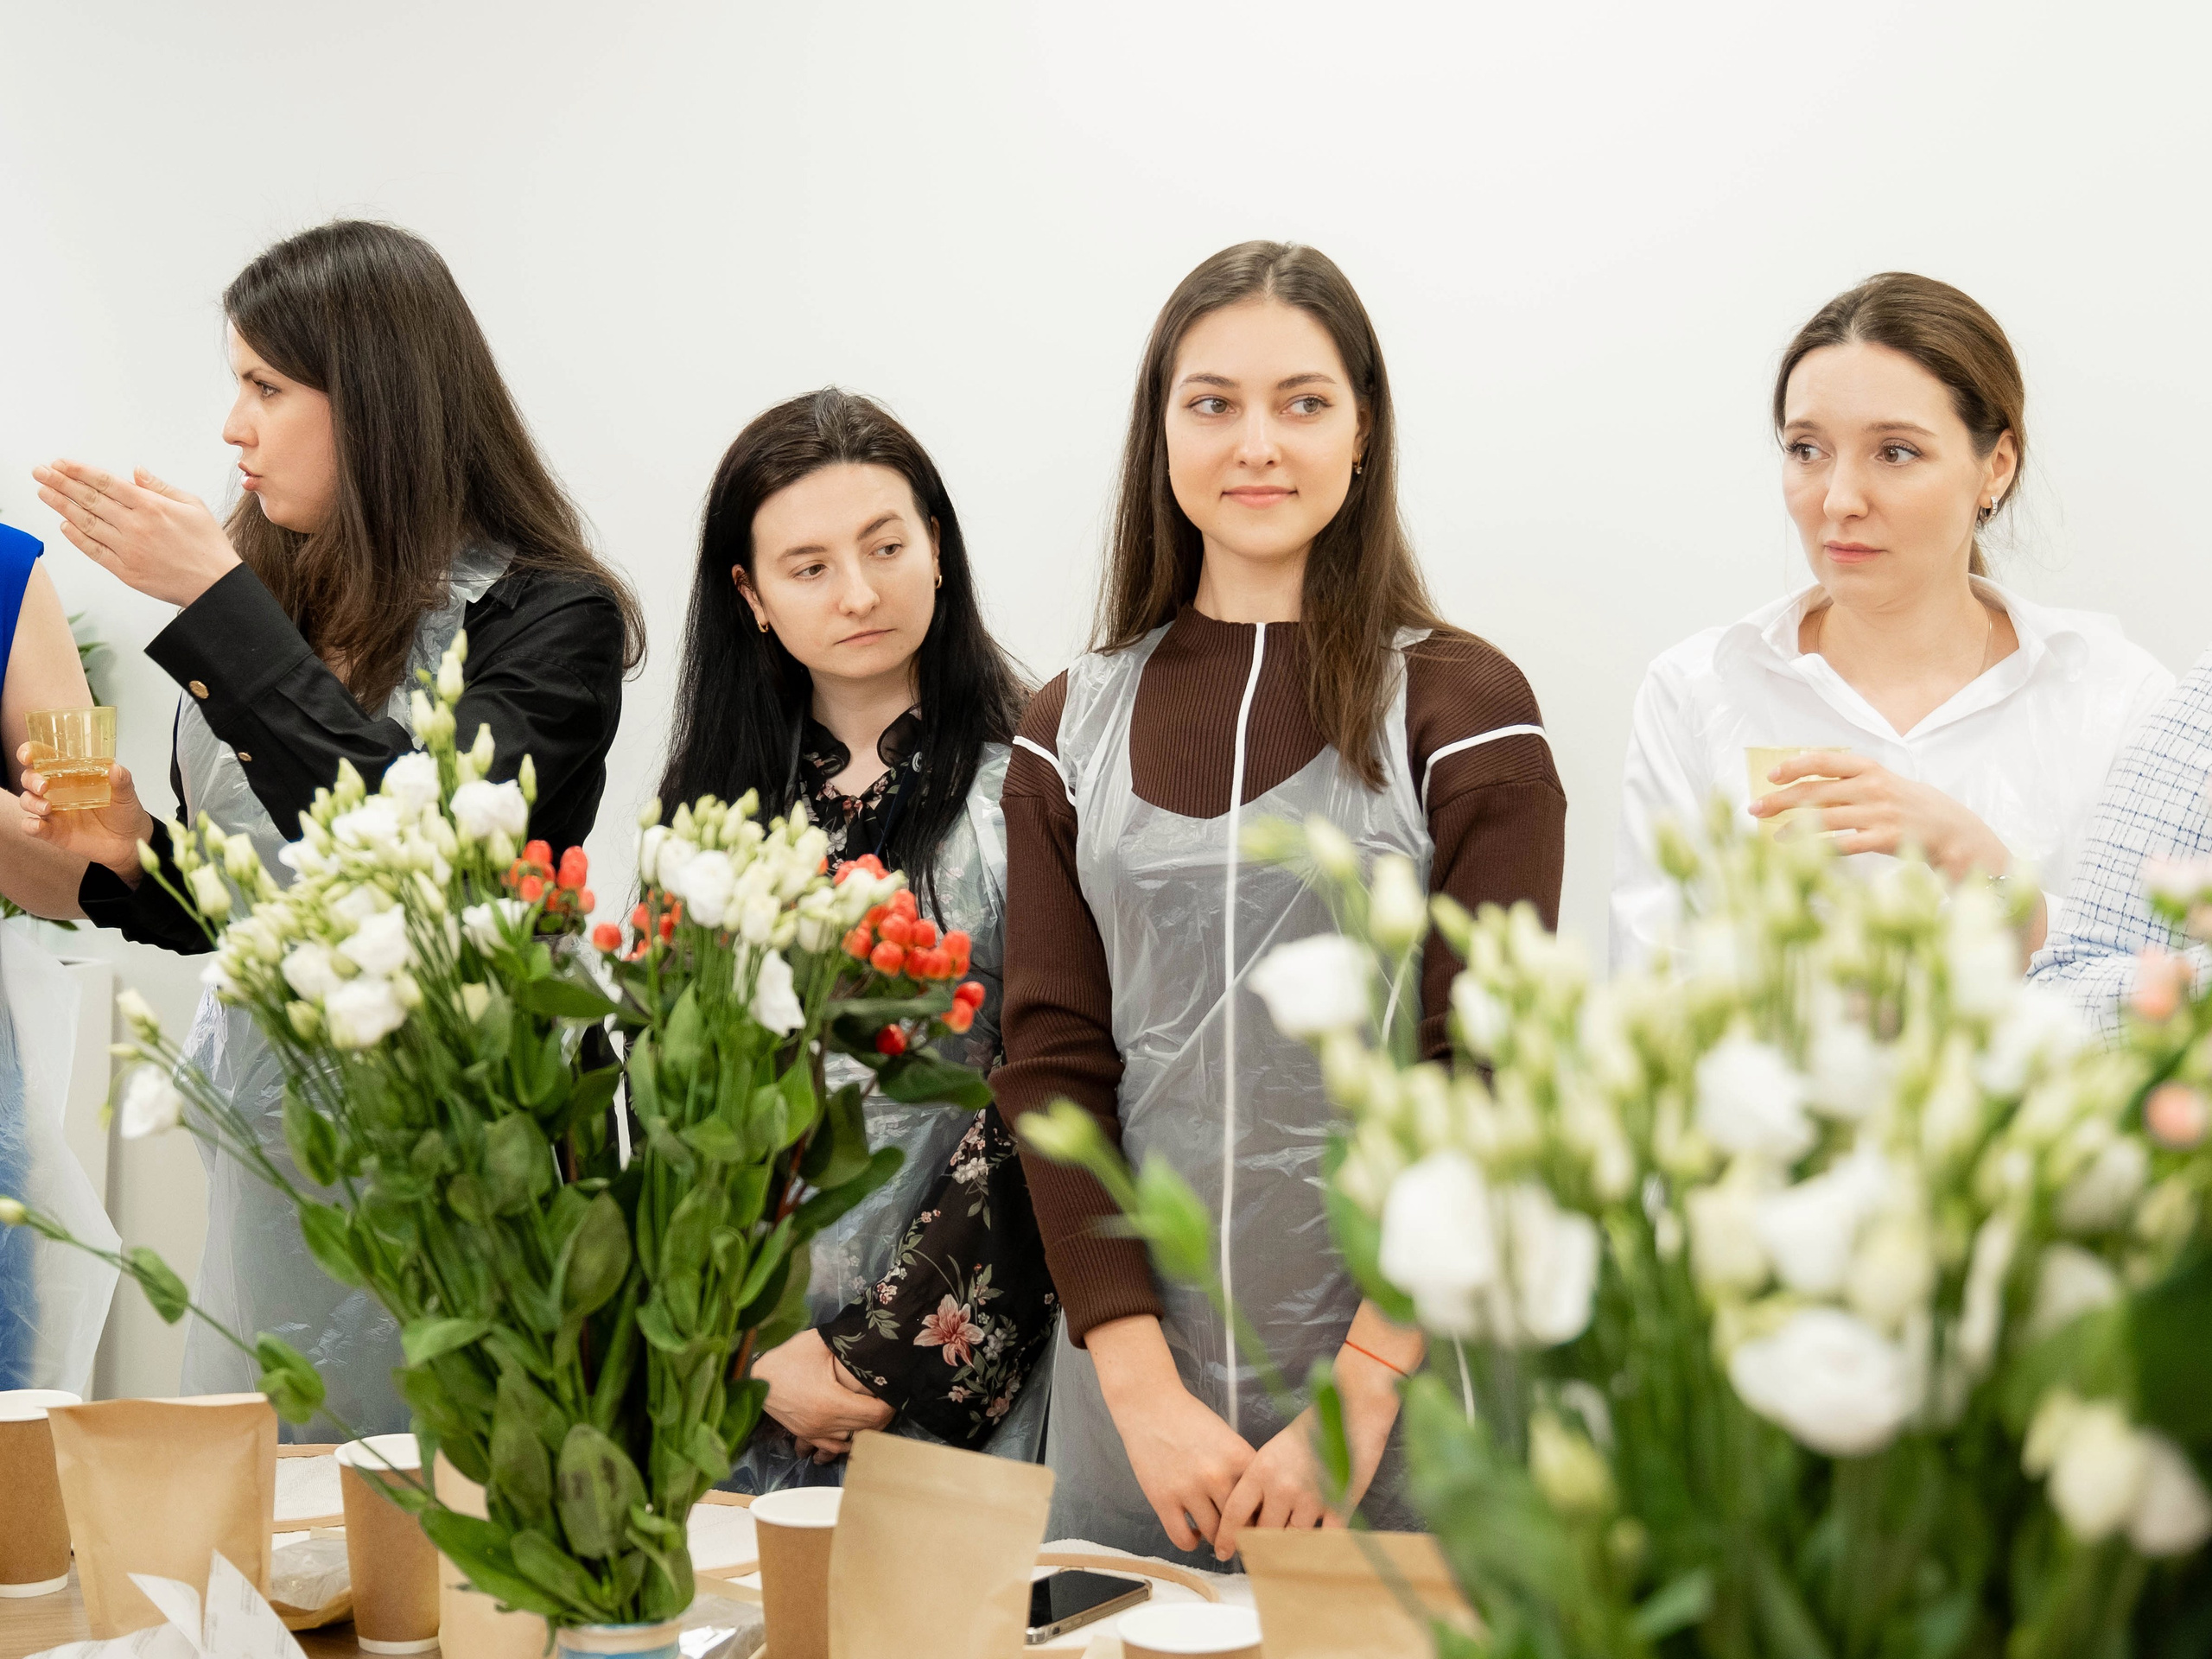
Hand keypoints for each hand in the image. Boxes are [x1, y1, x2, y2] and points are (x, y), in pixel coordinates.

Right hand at [16, 749, 154, 885]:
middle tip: (43, 786)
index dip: (30, 753)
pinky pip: (31, 827)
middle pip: (30, 778)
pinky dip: (30, 826)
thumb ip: (122, 781)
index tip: (27, 755)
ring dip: (31, 802)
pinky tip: (38, 825)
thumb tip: (115, 768)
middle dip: (30, 779)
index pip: (44, 758)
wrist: (129, 841)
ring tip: (47, 807)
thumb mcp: (126, 794)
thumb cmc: (124, 811)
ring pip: (27, 801)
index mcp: (72, 775)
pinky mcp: (52, 831)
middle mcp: (57, 791)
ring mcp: (53, 811)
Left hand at [32, 459, 239, 608]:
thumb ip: (161, 487)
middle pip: (89, 499)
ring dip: (61, 505)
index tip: (61, 463)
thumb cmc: (208, 546)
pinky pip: (93, 550)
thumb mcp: (193, 506)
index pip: (106, 482)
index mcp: (152, 506)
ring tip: (44, 492)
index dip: (79, 471)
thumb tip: (136, 472)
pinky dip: (76, 536)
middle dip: (60, 482)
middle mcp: (135, 526)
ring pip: (86, 522)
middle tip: (40, 471)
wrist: (216, 585)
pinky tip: (64, 524)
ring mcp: (128, 549)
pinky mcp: (125, 571)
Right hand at [753, 1328, 892, 1461]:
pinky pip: (832, 1447)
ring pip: (852, 1440)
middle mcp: (825, 1424)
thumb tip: (870, 1340)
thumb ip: (845, 1345)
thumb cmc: (788, 1358)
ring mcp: (814, 1433)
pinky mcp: (805, 1435)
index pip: (874, 1414)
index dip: (889, 1404)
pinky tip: (853, 1433)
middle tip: (888, 1398)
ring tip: (873, 1411)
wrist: (756, 1378)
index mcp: (831, 1403)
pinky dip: (846, 1442)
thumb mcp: (819, 1344)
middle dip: (881, 1415)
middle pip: (866, 1429)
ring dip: (865, 1429)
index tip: (894, 1391)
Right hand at [1089, 1314, 1255, 1552]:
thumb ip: (1242, 1469)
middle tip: (1242, 1537)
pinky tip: (1193, 1532)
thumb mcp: (1227, 1438)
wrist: (1150, 1406)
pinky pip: (1183, 1539)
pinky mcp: (1162, 1500)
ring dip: (1217, 1539)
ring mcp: (1188, 1489)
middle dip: (1243, 1534)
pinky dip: (1192, 1542)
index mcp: (1238, 1457)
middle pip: (1241, 1523)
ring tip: (1217, 1533)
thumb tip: (1257, 1506)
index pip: (1263, 1501)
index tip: (1262, 1524)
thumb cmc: (1191, 1419)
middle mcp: (1216, 1475)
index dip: (1265, 1517)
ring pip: (1214, 1534)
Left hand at [1212, 1317, 1411, 1560]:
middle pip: (1263, 1533)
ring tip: (1284, 1562)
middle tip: (1256, 1559)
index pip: (1235, 1513)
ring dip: (1287, 1551)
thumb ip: (1260, 1482)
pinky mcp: (1338, 1505)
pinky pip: (1324, 1540)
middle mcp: (1282, 1486)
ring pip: (1291, 1540)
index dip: (1227, 1537)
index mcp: (1261, 1469)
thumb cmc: (1311, 1429)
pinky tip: (1315, 1556)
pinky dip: (1319, 1550)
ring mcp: (1310, 1497)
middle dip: (1258, 1548)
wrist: (1351, 1412)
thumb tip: (1247, 1518)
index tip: (1223, 1551)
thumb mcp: (1275, 1450)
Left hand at [1750, 750, 2009, 879]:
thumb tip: (1802, 786)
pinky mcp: (1886, 838)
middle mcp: (1874, 788)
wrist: (1955, 833)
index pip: (1826, 761)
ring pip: (1825, 818)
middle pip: (1816, 791)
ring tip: (1773, 837)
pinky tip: (1801, 854)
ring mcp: (1880, 813)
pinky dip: (1818, 848)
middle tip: (1755, 809)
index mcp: (1871, 770)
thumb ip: (1849, 783)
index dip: (1795, 766)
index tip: (1771, 776)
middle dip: (1781, 800)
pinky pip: (1844, 844)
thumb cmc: (1910, 808)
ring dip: (1793, 828)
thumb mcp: (1883, 785)